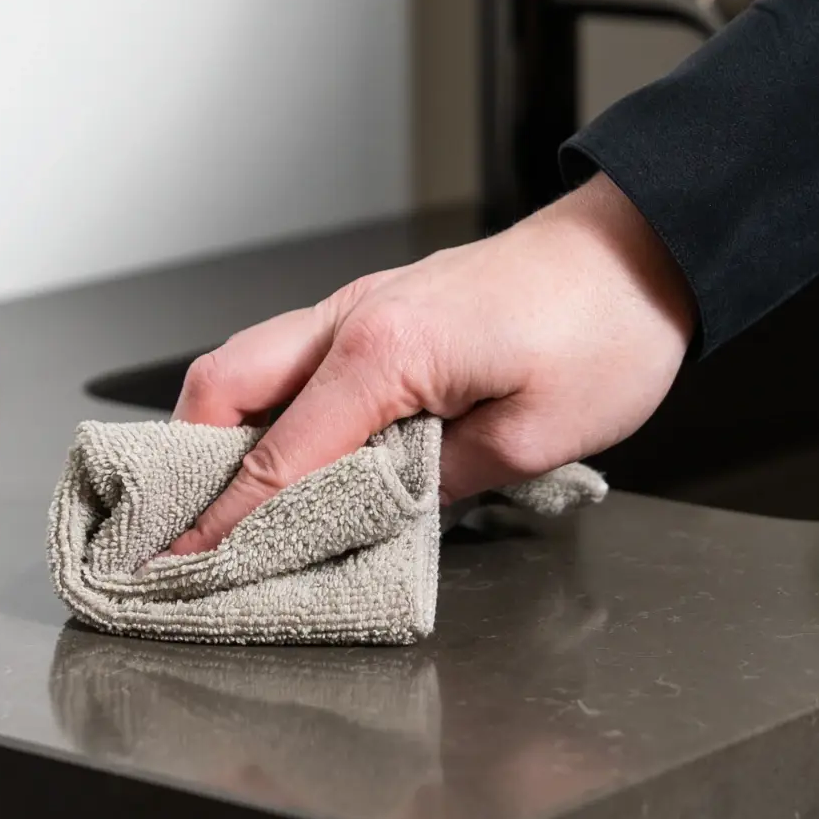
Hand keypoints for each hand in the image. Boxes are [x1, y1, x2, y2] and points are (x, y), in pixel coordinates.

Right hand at [164, 174, 693, 554]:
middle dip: (187, 465)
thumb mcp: (532, 436)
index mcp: (385, 350)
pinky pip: (294, 357)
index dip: (224, 525)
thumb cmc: (604, 330)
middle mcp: (354, 317)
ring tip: (227, 504)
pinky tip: (292, 452)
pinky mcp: (382, 308)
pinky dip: (271, 407)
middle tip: (184, 535)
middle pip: (222, 387)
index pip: (276, 457)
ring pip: (248, 364)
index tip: (181, 571)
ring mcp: (362, 304)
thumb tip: (367, 513)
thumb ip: (433, 482)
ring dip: (223, 433)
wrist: (638, 248)